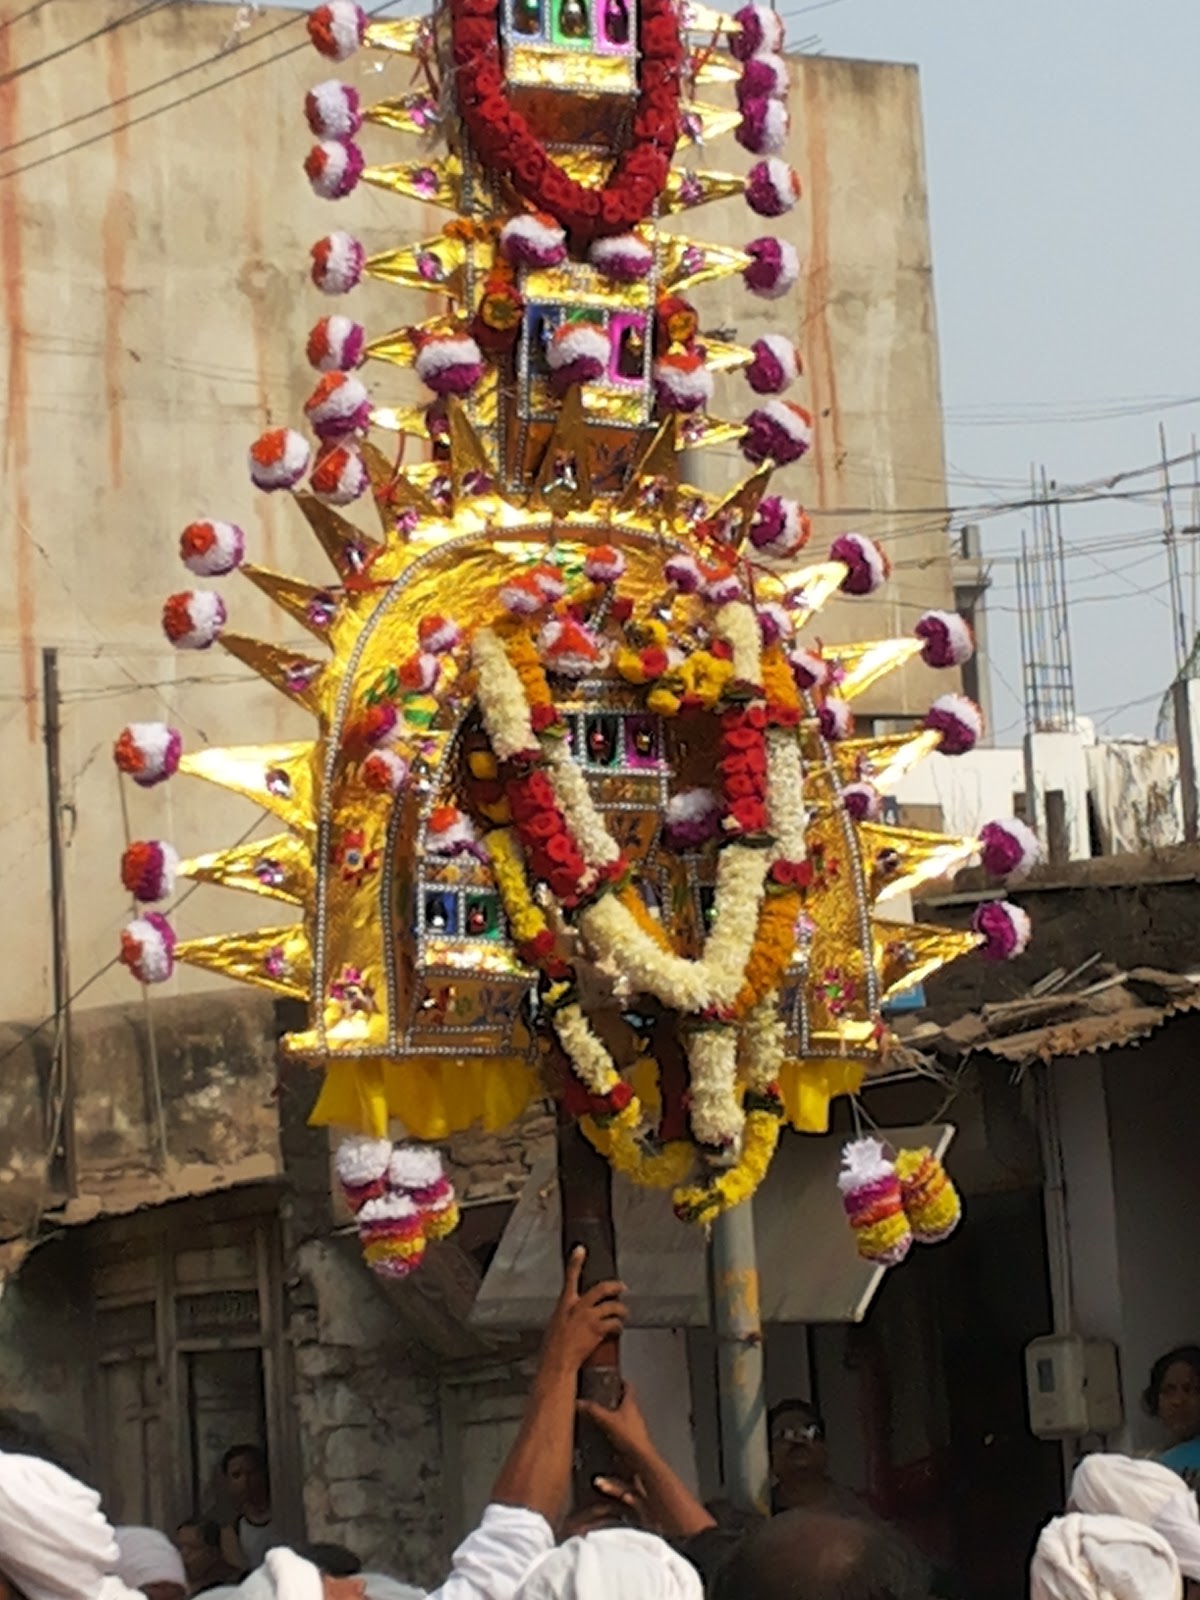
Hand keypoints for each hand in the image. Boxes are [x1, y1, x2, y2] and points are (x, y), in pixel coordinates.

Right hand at [542, 1245, 626, 1374]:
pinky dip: (618, 1326)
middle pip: (601, 1289)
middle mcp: (578, 1307)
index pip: (570, 1278)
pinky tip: (618, 1330)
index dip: (576, 1262)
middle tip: (622, 1287)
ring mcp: (590, 1318)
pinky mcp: (598, 1330)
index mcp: (564, 1304)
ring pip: (612, 1307)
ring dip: (621, 1310)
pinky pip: (614, 1324)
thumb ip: (566, 1316)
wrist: (557, 1363)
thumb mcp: (555, 1325)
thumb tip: (573, 1315)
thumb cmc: (553, 1349)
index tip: (580, 1250)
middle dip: (614, 1287)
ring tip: (624, 1314)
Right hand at [577, 1381, 654, 1465]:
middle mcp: (634, 1413)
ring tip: (597, 1417)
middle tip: (598, 1399)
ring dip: (612, 1415)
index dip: (621, 1381)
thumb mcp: (607, 1420)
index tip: (611, 1379)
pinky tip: (602, 1435)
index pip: (629, 1387)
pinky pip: (621, 1431)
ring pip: (623, 1417)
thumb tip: (578, 1402)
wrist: (640, 1459)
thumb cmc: (627, 1435)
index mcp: (631, 1404)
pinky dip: (612, 1430)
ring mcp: (634, 1427)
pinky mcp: (632, 1440)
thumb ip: (593, 1411)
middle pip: (625, 1402)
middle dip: (613, 1399)